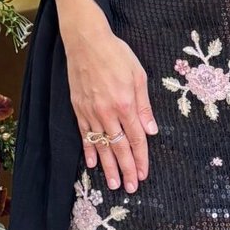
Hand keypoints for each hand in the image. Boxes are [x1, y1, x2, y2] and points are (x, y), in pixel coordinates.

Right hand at [63, 22, 158, 191]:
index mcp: (125, 104)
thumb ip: (144, 106)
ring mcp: (91, 112)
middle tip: (130, 187)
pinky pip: (84, 134)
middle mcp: (107, 112)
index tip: (143, 174)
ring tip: (113, 184)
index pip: (136, 138)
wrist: (86, 42)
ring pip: (101, 145)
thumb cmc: (116, 55)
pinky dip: (89, 150)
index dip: (140, 158)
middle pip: (119, 147)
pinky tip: (92, 164)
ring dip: (108, 167)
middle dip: (126, 169)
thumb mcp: (139, 76)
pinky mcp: (78, 109)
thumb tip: (151, 130)